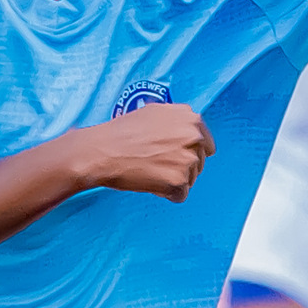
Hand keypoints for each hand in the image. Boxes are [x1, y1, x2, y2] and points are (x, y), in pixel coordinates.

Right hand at [78, 102, 213, 201]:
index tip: (174, 158)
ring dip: (172, 180)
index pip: (206, 144)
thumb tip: (187, 128)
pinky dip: (166, 194)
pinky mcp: (178, 180)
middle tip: (155, 164)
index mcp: (190, 119)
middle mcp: (194, 137)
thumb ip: (176, 120)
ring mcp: (188, 159)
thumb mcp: (154, 112)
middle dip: (180, 167)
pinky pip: (180, 196)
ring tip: (149, 171)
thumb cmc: (121, 133)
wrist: (101, 151)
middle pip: (199, 163)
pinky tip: (150, 182)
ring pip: (190, 180)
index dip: (188, 153)